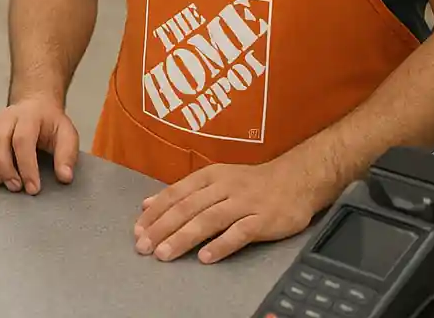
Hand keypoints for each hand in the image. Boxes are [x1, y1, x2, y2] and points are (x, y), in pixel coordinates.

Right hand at [0, 96, 78, 194]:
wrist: (35, 104)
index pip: (22, 141)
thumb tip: (65, 177)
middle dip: (4, 169)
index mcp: (29, 116)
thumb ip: (67, 155)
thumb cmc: (50, 124)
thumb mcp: (67, 134)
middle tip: (15, 187)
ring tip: (0, 183)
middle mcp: (5, 117)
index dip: (27, 167)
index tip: (33, 189)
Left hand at [133, 154, 330, 263]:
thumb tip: (148, 203)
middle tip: (144, 246)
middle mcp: (223, 187)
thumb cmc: (251, 182)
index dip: (155, 212)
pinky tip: (206, 257)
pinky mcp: (263, 219)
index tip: (138, 229)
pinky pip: (240, 232)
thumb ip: (184, 192)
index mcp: (209, 176)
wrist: (295, 179)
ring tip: (166, 253)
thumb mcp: (215, 179)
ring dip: (184, 237)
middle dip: (163, 228)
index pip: (176, 193)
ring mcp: (243, 203)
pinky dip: (222, 245)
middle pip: (188, 208)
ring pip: (208, 220)